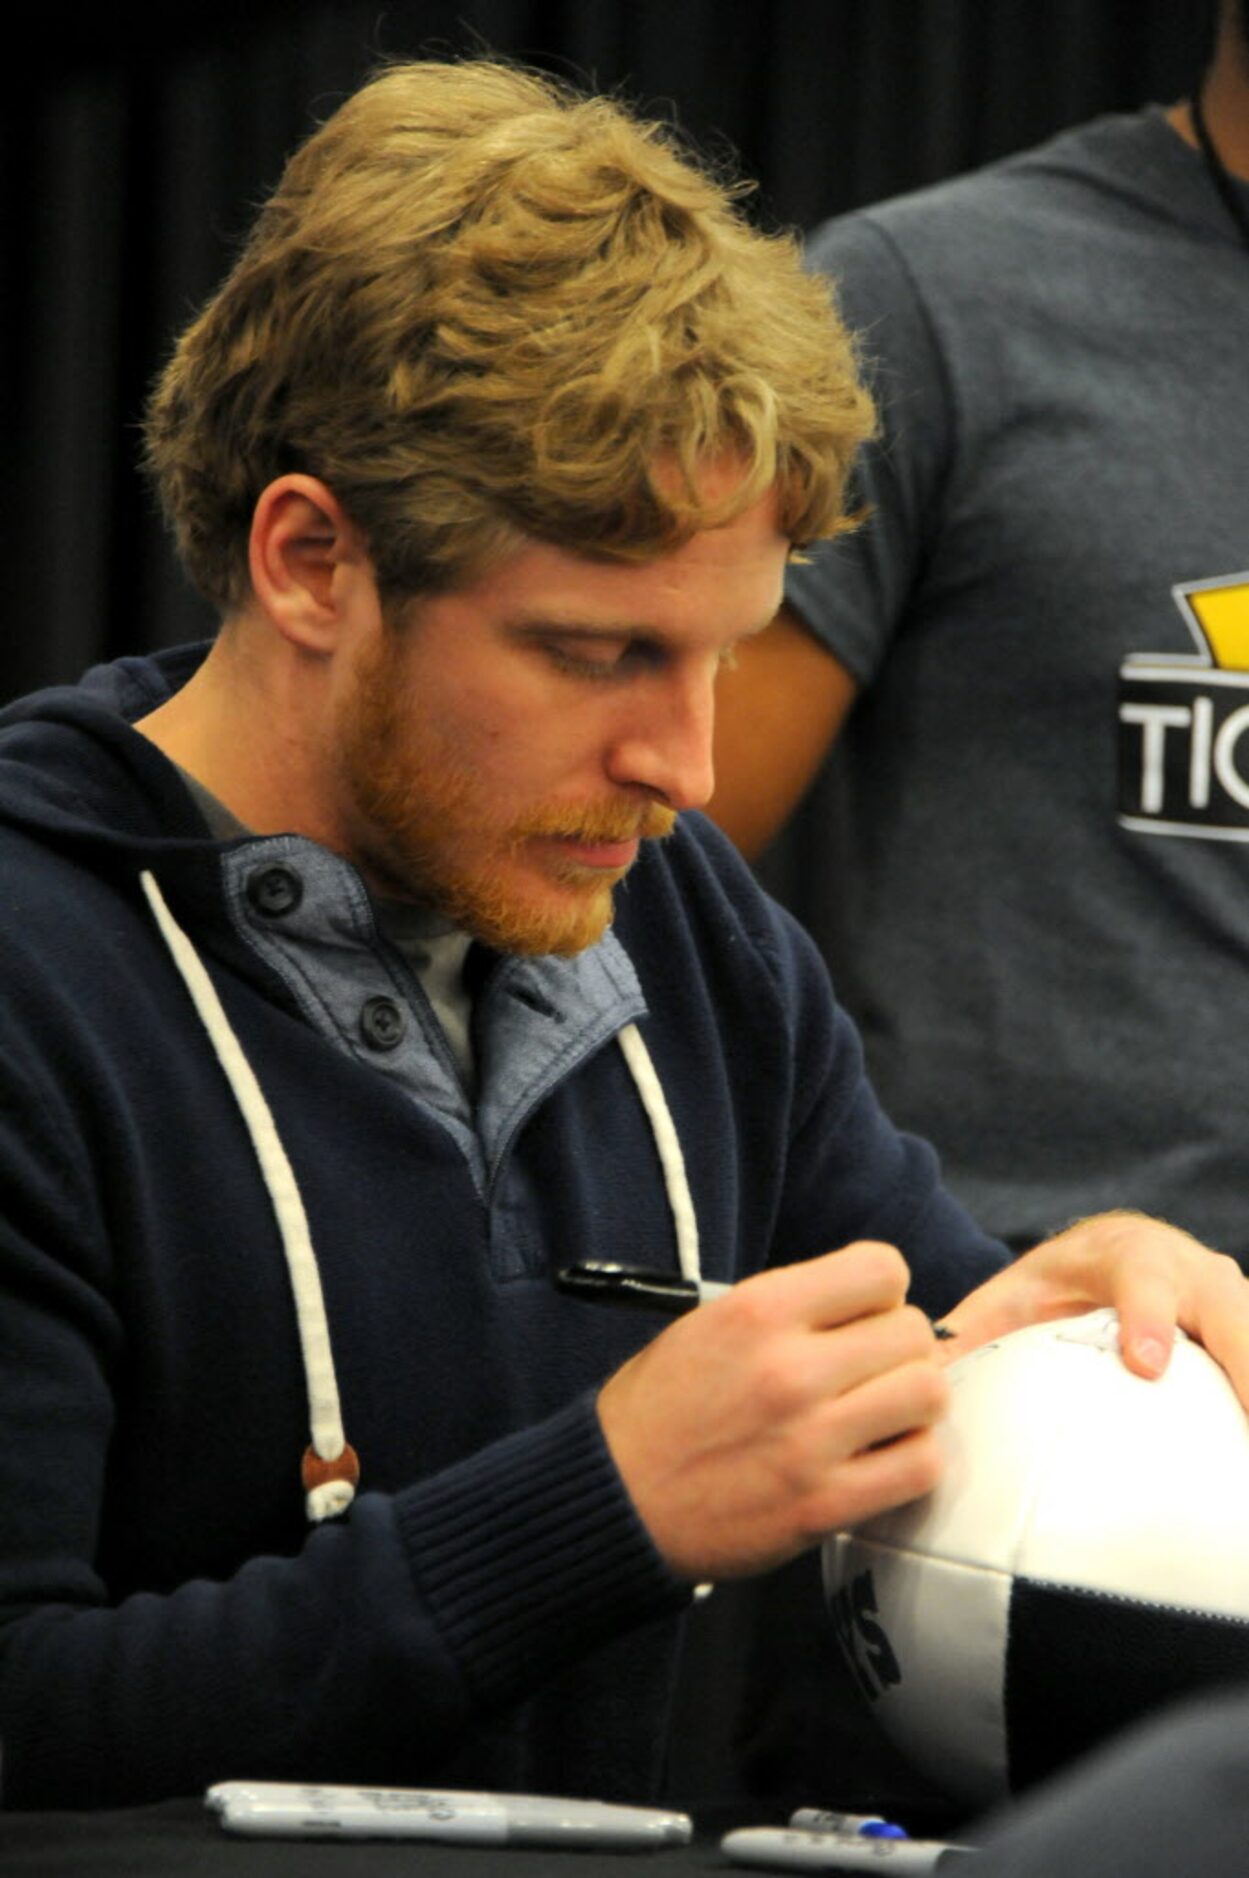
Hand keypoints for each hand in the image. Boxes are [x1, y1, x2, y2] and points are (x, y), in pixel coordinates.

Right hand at [596, 1242, 948, 1581]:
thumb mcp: (710, 1325)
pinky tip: (880, 1459)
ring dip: (914, 1404)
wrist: (616, 1501)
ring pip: (929, 1393)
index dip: (882, 1293)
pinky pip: (920, 1466)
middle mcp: (789, 1368)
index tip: (864, 1316)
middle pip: (914, 1332)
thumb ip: (792, 1311)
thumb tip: (876, 1311)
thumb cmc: (661, 1409)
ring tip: (880, 1416)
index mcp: (758, 1310)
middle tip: (870, 1373)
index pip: (881, 1269)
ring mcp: (810, 1440)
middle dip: (900, 1349)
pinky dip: (913, 1460)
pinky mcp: (823, 1505)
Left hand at [940, 1211, 1248, 1406]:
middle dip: (1245, 1360)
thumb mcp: (1011, 1298)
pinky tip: (1247, 1473)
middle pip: (1230, 1309)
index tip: (1145, 1364)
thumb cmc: (1054, 1285)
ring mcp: (1233, 1302)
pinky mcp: (1248, 1330)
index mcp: (1127, 1256)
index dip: (1147, 1318)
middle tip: (1247, 1418)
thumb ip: (971, 1336)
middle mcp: (1192, 1272)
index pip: (1142, 1278)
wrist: (1110, 1251)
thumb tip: (921, 1385)